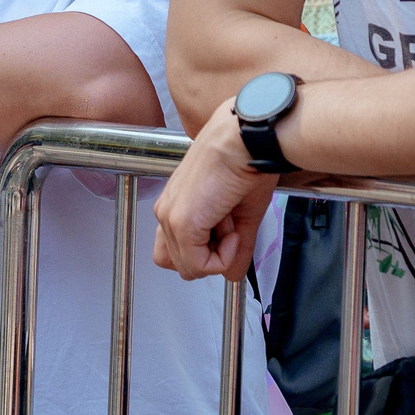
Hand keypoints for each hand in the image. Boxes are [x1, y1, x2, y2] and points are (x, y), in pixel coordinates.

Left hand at [151, 107, 276, 280]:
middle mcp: (168, 210)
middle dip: (212, 256)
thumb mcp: (242, 213)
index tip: (232, 226)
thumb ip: (235, 247)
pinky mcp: (181, 224)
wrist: (246, 139)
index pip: (179, 251)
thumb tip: (232, 275)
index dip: (210, 250)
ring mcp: (171, 218)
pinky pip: (199, 266)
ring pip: (189, 268)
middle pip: (181, 263)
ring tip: (230, 222)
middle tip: (231, 227)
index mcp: (178, 204)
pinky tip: (232, 227)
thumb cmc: (245, 159)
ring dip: (217, 255)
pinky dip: (223, 256)